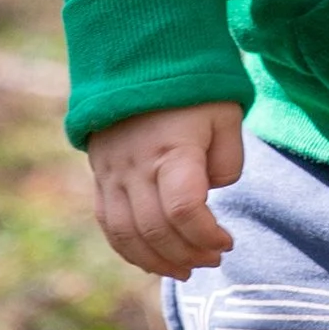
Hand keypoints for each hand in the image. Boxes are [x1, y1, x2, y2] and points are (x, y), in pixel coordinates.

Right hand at [86, 103, 245, 278]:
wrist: (137, 60)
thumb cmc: (191, 91)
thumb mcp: (225, 116)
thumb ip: (228, 161)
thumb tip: (211, 194)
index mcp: (171, 150)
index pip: (184, 210)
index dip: (207, 236)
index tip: (228, 241)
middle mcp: (136, 166)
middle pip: (156, 230)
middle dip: (189, 254)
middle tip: (214, 258)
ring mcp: (112, 174)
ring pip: (127, 236)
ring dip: (159, 261)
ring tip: (187, 269)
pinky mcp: (100, 178)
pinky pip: (109, 225)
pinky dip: (131, 250)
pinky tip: (156, 260)